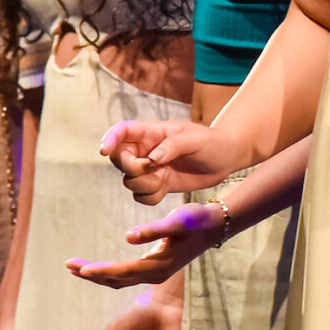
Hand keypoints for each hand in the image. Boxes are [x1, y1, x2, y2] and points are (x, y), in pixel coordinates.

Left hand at [67, 201, 227, 287]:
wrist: (217, 225)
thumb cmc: (197, 220)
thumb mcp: (177, 221)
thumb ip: (153, 230)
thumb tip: (128, 237)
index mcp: (157, 266)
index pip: (121, 272)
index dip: (99, 270)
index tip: (79, 268)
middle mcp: (154, 274)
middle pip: (116, 279)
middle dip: (91, 273)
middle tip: (68, 265)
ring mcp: (155, 272)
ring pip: (120, 279)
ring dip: (97, 274)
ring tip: (77, 267)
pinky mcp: (156, 266)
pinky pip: (126, 274)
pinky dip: (109, 271)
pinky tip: (101, 266)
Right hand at [99, 119, 232, 204]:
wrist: (224, 159)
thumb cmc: (211, 142)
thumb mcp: (195, 139)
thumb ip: (172, 146)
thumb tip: (151, 159)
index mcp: (151, 132)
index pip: (122, 132)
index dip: (109, 139)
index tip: (104, 150)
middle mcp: (145, 150)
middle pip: (119, 160)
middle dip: (131, 168)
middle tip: (151, 168)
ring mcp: (149, 169)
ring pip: (129, 182)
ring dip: (145, 185)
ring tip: (165, 178)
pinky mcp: (156, 185)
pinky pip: (141, 197)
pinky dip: (151, 197)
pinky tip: (166, 187)